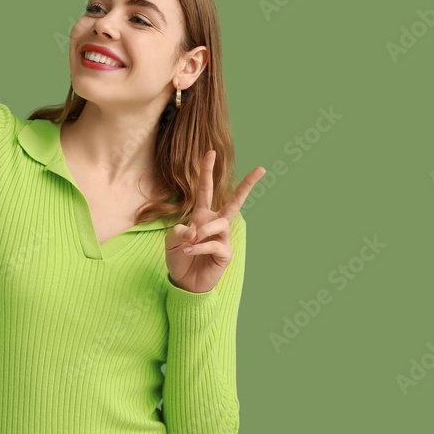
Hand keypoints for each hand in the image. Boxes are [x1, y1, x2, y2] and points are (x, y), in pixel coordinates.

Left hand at [164, 150, 265, 293]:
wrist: (184, 281)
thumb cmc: (178, 257)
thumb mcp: (171, 240)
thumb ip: (179, 230)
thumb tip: (195, 231)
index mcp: (202, 214)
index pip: (205, 189)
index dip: (207, 170)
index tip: (210, 152)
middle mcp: (215, 222)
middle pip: (235, 200)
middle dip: (247, 185)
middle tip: (262, 169)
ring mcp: (223, 237)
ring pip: (219, 224)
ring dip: (203, 231)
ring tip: (189, 241)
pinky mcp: (225, 252)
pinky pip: (213, 244)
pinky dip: (198, 247)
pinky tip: (188, 251)